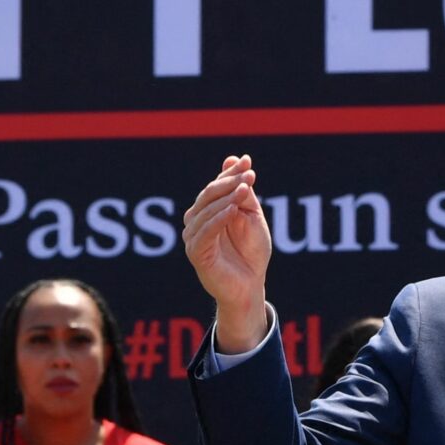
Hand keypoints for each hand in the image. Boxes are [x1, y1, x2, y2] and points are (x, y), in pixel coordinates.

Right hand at [184, 154, 272, 351]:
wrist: (250, 286)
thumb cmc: (251, 253)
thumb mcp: (251, 216)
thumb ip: (242, 191)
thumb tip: (233, 158)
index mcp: (207, 211)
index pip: (215, 186)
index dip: (230, 173)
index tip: (247, 161)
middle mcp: (196, 222)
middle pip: (208, 196)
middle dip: (229, 183)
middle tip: (248, 175)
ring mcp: (193, 238)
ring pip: (205, 211)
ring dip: (225, 198)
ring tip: (245, 189)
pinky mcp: (196, 254)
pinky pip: (205, 233)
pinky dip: (218, 219)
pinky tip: (233, 209)